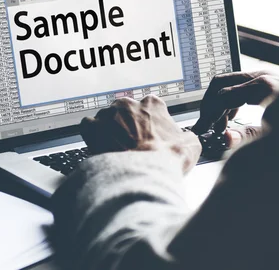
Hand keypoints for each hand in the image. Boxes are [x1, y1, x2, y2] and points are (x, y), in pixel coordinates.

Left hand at [81, 96, 201, 172]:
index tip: (149, 133)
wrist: (143, 173)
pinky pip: (88, 125)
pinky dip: (91, 134)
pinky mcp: (92, 126)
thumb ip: (185, 136)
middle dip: (127, 125)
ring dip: (109, 130)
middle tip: (131, 143)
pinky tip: (98, 145)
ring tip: (114, 148)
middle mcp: (129, 104)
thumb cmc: (166, 159)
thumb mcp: (191, 145)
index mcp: (152, 105)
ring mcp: (108, 114)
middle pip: (125, 111)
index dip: (149, 122)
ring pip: (106, 117)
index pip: (150, 107)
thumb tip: (185, 139)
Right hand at [192, 71, 278, 134]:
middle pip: (221, 83)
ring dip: (217, 102)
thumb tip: (227, 138)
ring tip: (218, 125)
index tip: (203, 127)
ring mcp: (263, 76)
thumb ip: (250, 136)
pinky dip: (228, 99)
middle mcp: (262, 77)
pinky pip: (238, 85)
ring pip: (227, 82)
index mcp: (265, 87)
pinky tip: (230, 117)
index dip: (210, 113)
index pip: (223, 95)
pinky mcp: (265, 80)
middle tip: (205, 124)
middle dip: (209, 104)